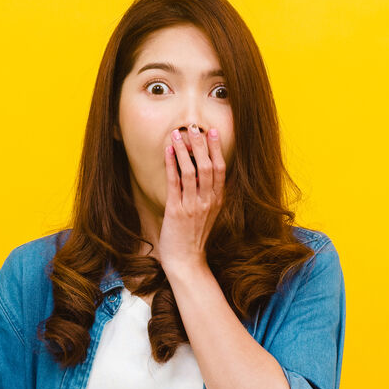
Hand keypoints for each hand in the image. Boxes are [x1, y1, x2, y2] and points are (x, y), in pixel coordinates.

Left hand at [159, 123, 225, 273]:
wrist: (186, 262)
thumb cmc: (194, 238)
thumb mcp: (209, 214)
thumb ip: (211, 196)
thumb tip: (211, 176)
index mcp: (217, 201)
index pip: (220, 169)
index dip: (216, 149)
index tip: (212, 132)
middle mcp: (208, 201)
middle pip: (207, 166)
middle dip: (201, 144)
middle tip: (194, 127)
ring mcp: (193, 206)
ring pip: (191, 171)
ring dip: (183, 150)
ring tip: (177, 134)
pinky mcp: (177, 211)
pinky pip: (174, 183)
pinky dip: (171, 164)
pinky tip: (167, 152)